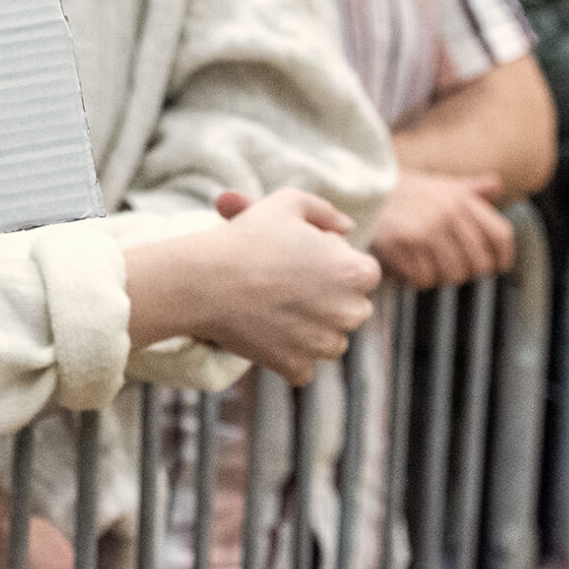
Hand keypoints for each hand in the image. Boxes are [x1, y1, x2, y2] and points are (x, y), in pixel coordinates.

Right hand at [191, 190, 381, 384]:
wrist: (204, 280)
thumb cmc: (247, 237)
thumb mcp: (288, 202)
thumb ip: (326, 212)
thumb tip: (347, 227)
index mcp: (357, 272)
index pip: (364, 273)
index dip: (334, 263)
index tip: (304, 261)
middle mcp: (350, 313)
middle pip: (352, 309)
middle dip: (330, 299)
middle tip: (290, 284)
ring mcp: (323, 344)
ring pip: (330, 340)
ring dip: (312, 328)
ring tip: (274, 306)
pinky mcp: (296, 367)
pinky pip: (302, 365)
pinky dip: (286, 353)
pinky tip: (264, 330)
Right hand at [370, 171, 513, 289]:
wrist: (359, 187)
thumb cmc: (402, 189)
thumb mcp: (437, 183)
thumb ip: (469, 187)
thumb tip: (496, 184)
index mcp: (460, 199)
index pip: (500, 235)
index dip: (503, 256)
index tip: (497, 266)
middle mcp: (447, 214)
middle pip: (479, 263)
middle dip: (468, 271)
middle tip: (454, 268)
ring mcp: (425, 230)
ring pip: (453, 275)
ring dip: (442, 277)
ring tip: (429, 266)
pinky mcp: (403, 244)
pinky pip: (424, 278)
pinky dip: (419, 279)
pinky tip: (410, 266)